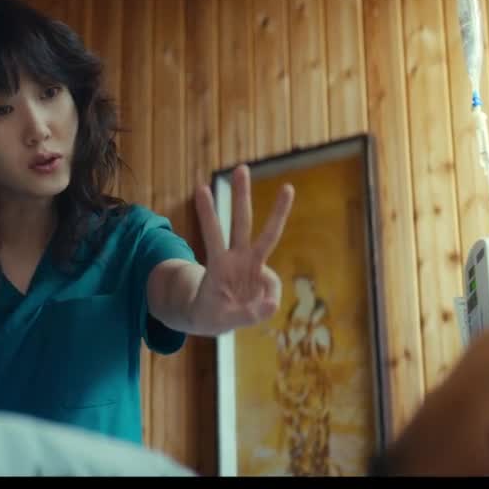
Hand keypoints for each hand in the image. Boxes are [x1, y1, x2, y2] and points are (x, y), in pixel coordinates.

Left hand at [189, 164, 294, 334]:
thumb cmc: (213, 315)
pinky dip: (269, 302)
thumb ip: (246, 314)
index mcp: (218, 262)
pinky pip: (272, 287)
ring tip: (288, 187)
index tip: (201, 188)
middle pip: (242, 222)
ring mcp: (251, 265)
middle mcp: (236, 257)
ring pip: (266, 234)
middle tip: (241, 168)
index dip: (207, 212)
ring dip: (278, 211)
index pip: (213, 232)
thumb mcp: (222, 320)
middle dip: (241, 196)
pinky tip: (256, 312)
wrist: (211, 318)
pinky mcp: (262, 276)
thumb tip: (273, 304)